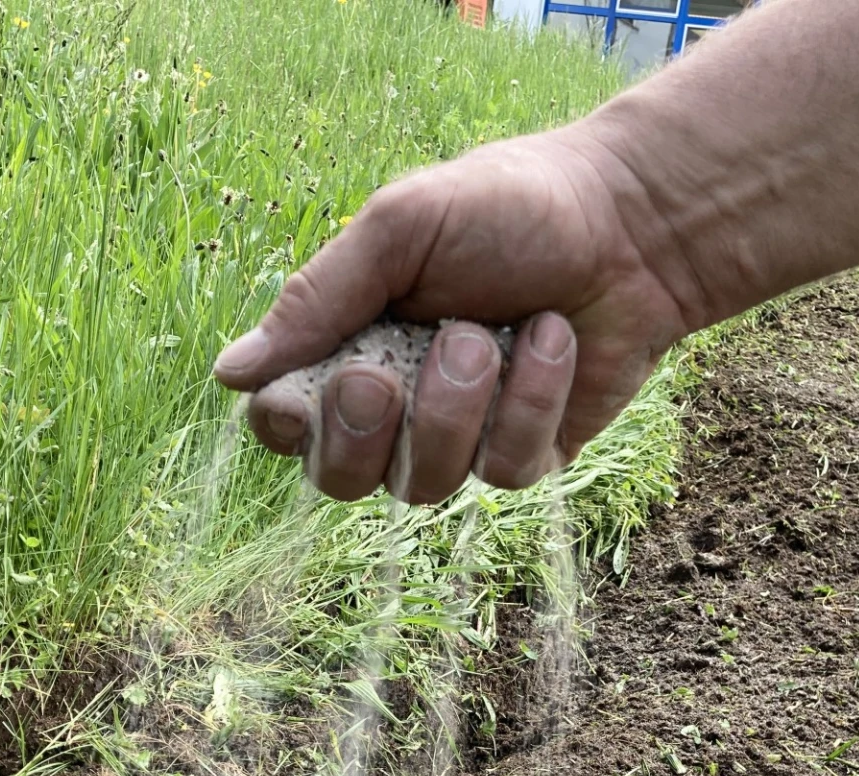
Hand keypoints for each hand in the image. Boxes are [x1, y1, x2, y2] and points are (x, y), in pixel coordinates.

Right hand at [210, 127, 693, 504]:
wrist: (629, 223)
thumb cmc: (508, 207)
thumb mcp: (401, 228)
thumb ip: (317, 299)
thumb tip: (229, 376)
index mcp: (346, 343)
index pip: (284, 424)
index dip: (290, 424)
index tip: (312, 386)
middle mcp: (396, 403)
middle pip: (340, 480)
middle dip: (365, 430)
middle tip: (387, 374)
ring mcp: (461, 436)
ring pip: (424, 484)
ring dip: (456, 406)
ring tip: (489, 333)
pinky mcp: (526, 454)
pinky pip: (503, 470)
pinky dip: (530, 400)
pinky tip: (553, 339)